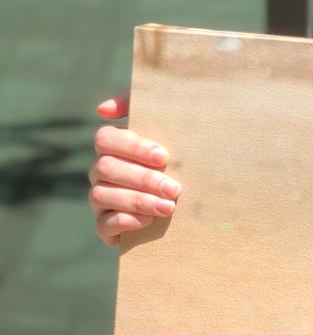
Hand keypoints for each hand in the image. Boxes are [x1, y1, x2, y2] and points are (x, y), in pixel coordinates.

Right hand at [89, 92, 178, 245]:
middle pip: (106, 168)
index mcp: (113, 147)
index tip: (164, 157)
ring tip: (168, 207)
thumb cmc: (177, 159)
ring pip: (101, 195)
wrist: (191, 202)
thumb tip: (103, 109)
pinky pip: (102, 225)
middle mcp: (101, 171)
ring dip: (137, 201)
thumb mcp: (168, 130)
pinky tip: (147, 221)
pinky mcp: (105, 226)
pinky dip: (124, 221)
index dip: (132, 147)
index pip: (105, 139)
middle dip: (143, 179)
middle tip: (174, 189)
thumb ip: (139, 108)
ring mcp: (100, 199)